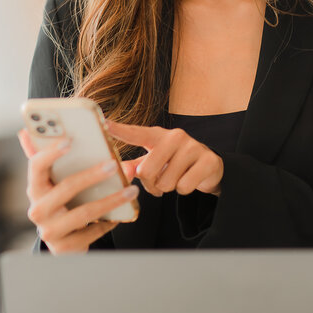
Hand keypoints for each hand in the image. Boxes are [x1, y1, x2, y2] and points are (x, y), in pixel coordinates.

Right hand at [19, 129, 138, 254]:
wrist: (61, 241)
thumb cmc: (59, 203)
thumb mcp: (50, 182)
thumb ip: (42, 156)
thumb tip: (24, 131)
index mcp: (34, 188)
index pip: (36, 166)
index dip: (50, 152)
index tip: (70, 140)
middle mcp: (38, 210)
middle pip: (65, 188)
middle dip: (92, 175)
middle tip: (113, 164)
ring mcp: (50, 231)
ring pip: (84, 213)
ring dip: (110, 200)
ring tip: (131, 190)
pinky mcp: (65, 248)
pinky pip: (92, 232)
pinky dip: (108, 222)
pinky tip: (121, 213)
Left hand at [105, 121, 223, 197]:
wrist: (208, 166)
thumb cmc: (172, 163)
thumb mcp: (152, 162)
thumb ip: (133, 167)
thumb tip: (123, 173)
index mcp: (157, 135)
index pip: (136, 133)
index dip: (119, 129)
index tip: (104, 123)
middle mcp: (175, 136)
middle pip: (147, 171)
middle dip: (151, 184)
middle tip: (159, 181)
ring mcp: (193, 147)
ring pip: (166, 183)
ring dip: (169, 188)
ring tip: (176, 178)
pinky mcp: (208, 160)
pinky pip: (184, 187)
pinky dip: (184, 190)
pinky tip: (190, 179)